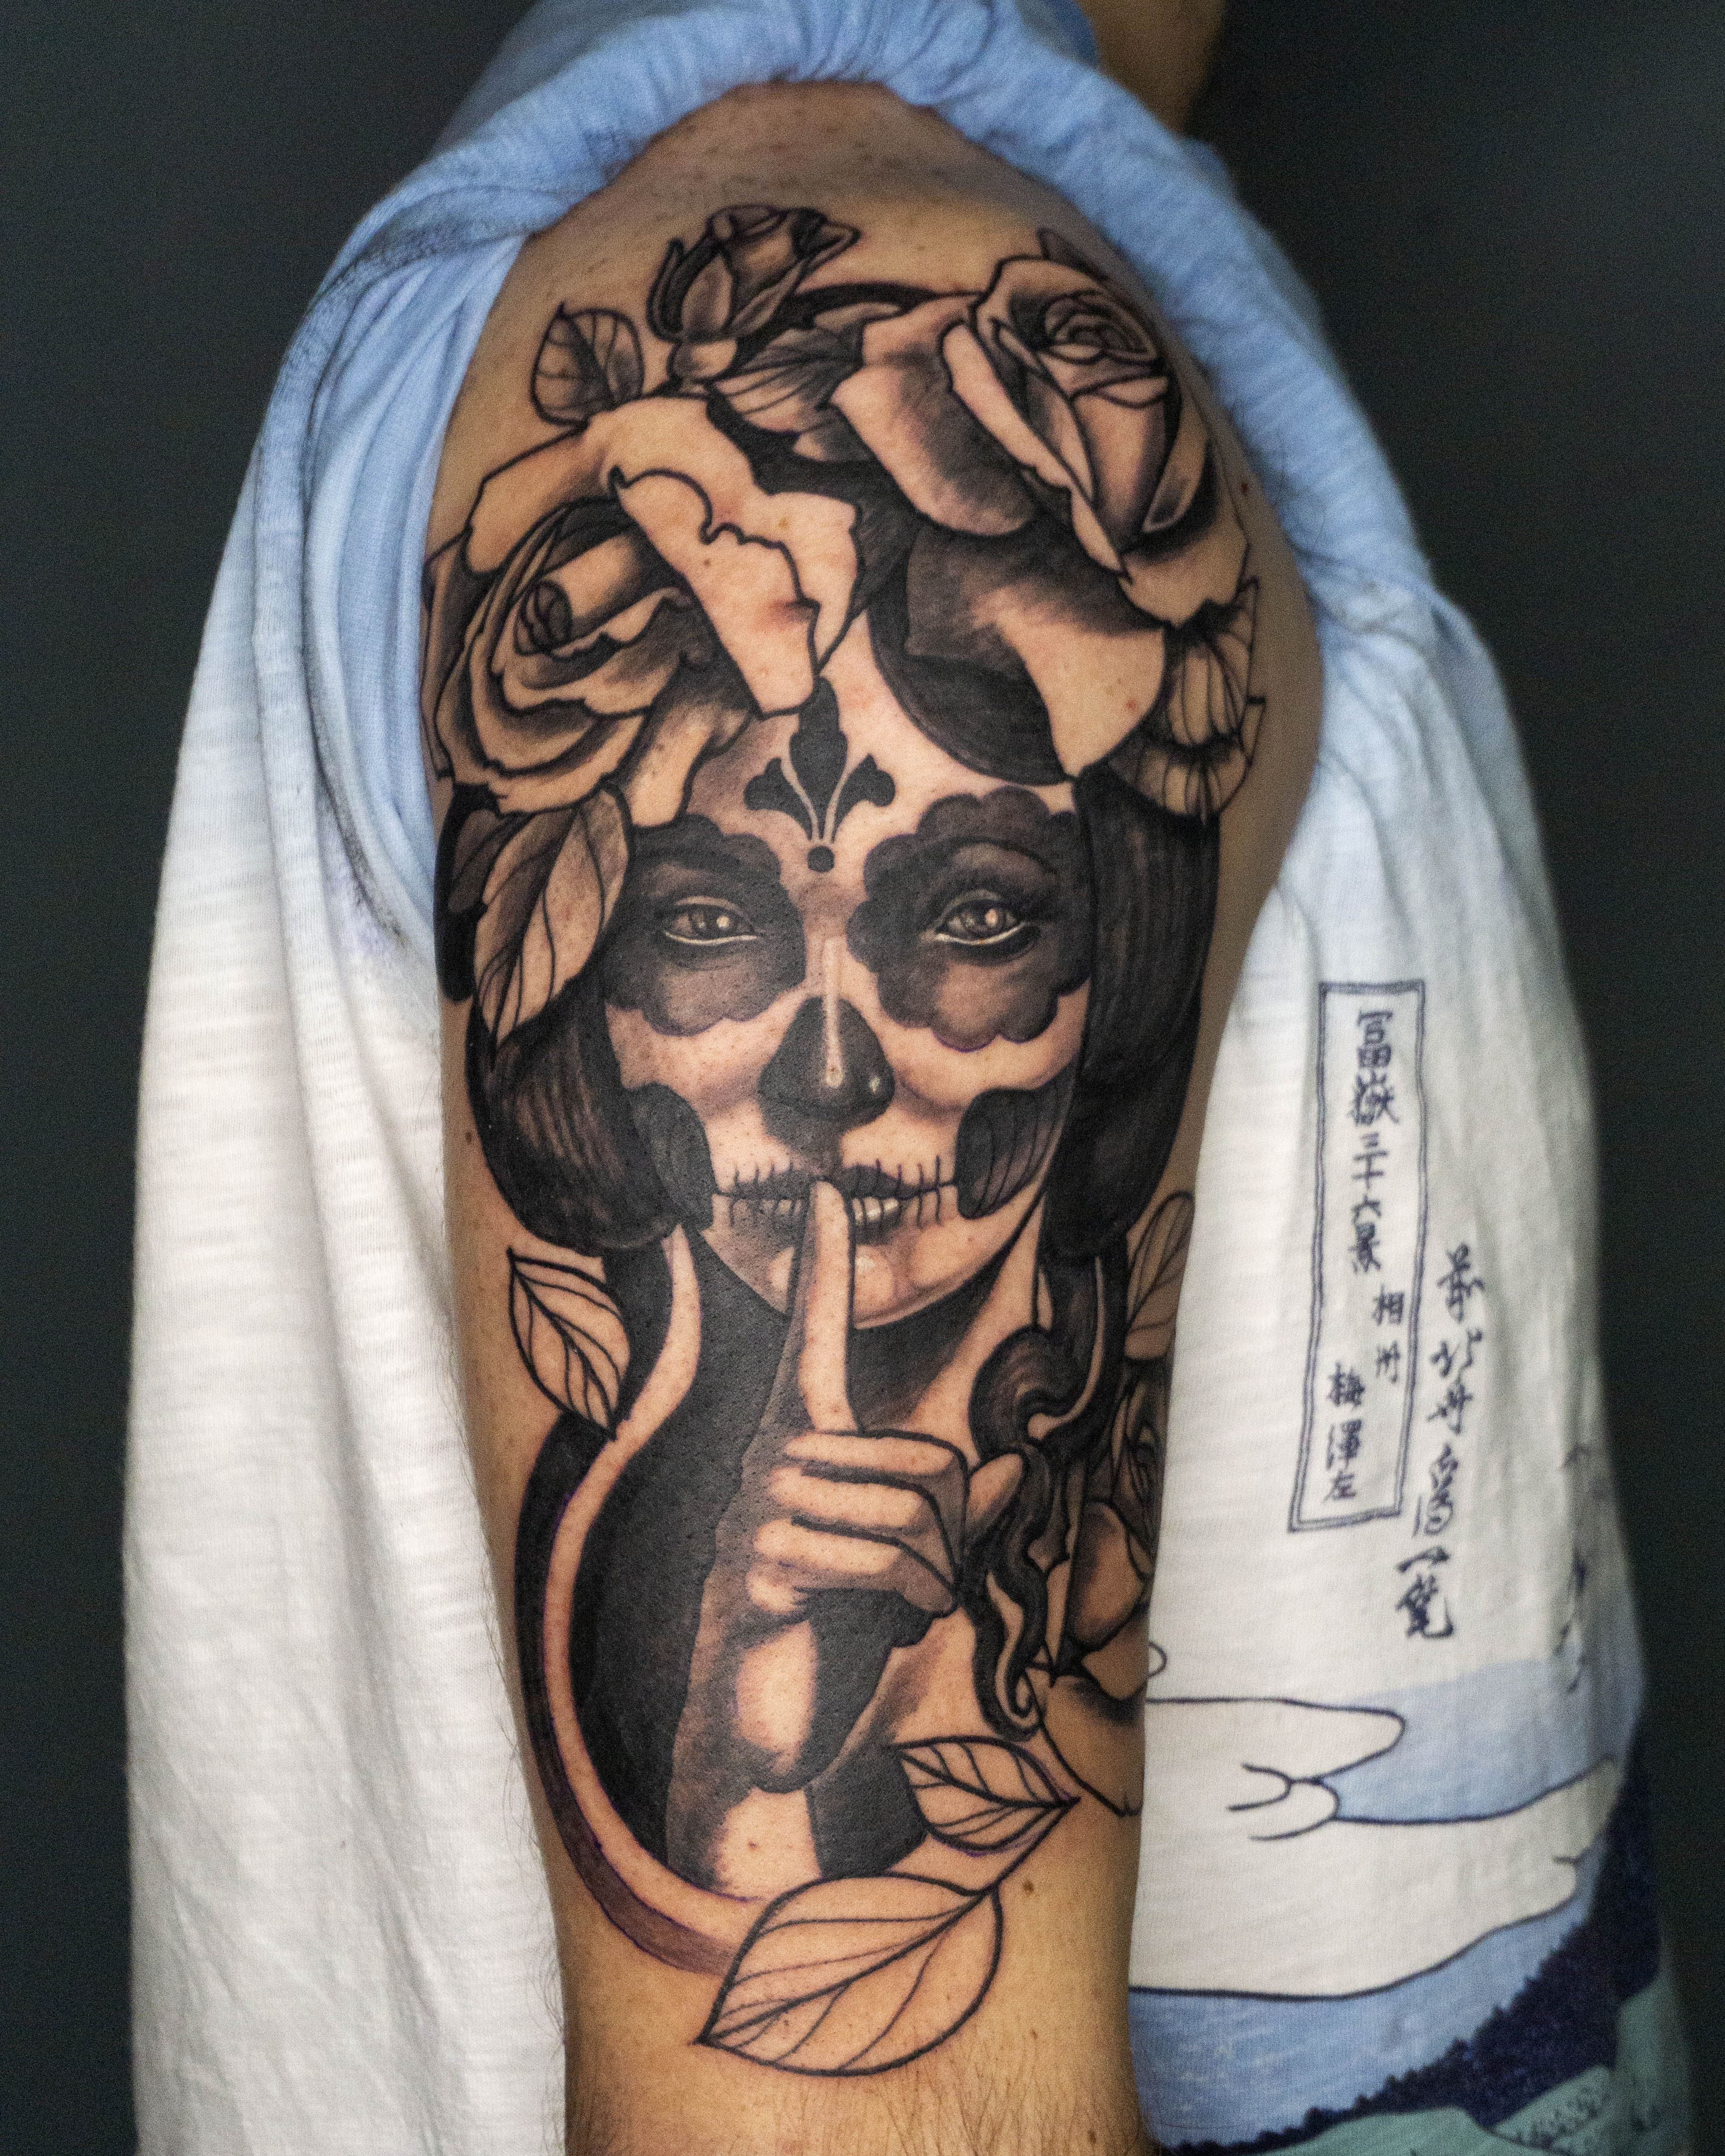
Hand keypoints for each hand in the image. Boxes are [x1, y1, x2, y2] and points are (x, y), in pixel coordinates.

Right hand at [725, 1182, 1022, 1624]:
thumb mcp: (904, 1573)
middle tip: (917, 1591)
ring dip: (937, 1581)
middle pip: (931, 1460)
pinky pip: (884, 1560)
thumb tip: (1015, 1467)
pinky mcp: (757, 1567)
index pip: (810, 1336)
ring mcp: (755, 1511)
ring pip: (918, 1513)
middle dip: (954, 1541)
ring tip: (896, 1612)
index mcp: (799, 1445)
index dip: (821, 1263)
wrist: (755, 1738)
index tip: (823, 1187)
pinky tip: (883, 1629)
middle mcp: (768, 1460)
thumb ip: (956, 1521)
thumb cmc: (828, 1642)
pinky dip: (914, 1604)